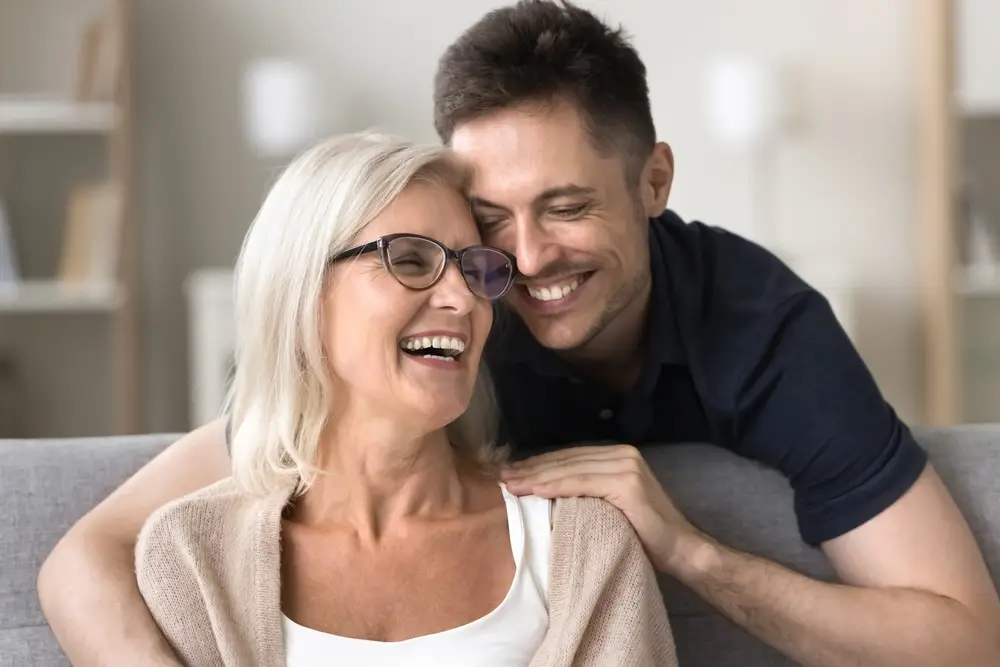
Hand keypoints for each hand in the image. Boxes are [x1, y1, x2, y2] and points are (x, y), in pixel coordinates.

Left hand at [501, 444, 706, 572]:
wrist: (680, 550)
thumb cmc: (644, 534)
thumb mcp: (610, 505)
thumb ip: (588, 490)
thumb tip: (547, 489)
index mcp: (617, 455)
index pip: (569, 457)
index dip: (538, 464)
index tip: (511, 473)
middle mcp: (622, 454)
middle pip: (566, 459)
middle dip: (531, 468)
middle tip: (502, 477)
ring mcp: (625, 466)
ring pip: (570, 469)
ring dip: (537, 477)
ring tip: (511, 485)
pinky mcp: (626, 483)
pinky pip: (581, 482)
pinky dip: (556, 486)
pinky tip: (535, 491)